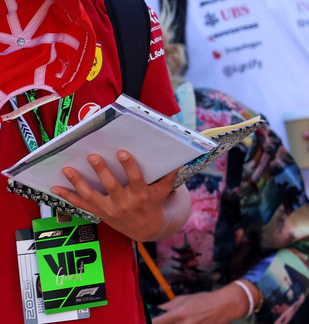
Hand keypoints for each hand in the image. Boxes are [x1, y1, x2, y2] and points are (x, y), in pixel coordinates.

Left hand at [51, 151, 181, 241]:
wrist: (146, 229)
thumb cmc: (154, 205)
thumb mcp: (163, 192)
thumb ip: (169, 177)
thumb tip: (179, 160)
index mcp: (141, 194)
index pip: (135, 178)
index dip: (129, 165)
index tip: (122, 152)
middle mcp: (125, 202)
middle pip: (111, 185)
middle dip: (101, 170)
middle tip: (92, 156)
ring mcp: (110, 209)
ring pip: (92, 195)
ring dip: (78, 182)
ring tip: (68, 169)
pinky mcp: (100, 213)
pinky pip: (81, 205)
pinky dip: (67, 196)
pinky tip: (55, 187)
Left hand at [153, 283, 255, 323]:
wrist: (226, 305)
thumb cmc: (204, 300)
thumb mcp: (185, 298)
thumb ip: (169, 306)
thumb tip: (156, 310)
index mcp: (179, 313)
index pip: (157, 322)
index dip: (148, 322)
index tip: (144, 322)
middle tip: (164, 321)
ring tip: (179, 320)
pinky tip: (187, 322)